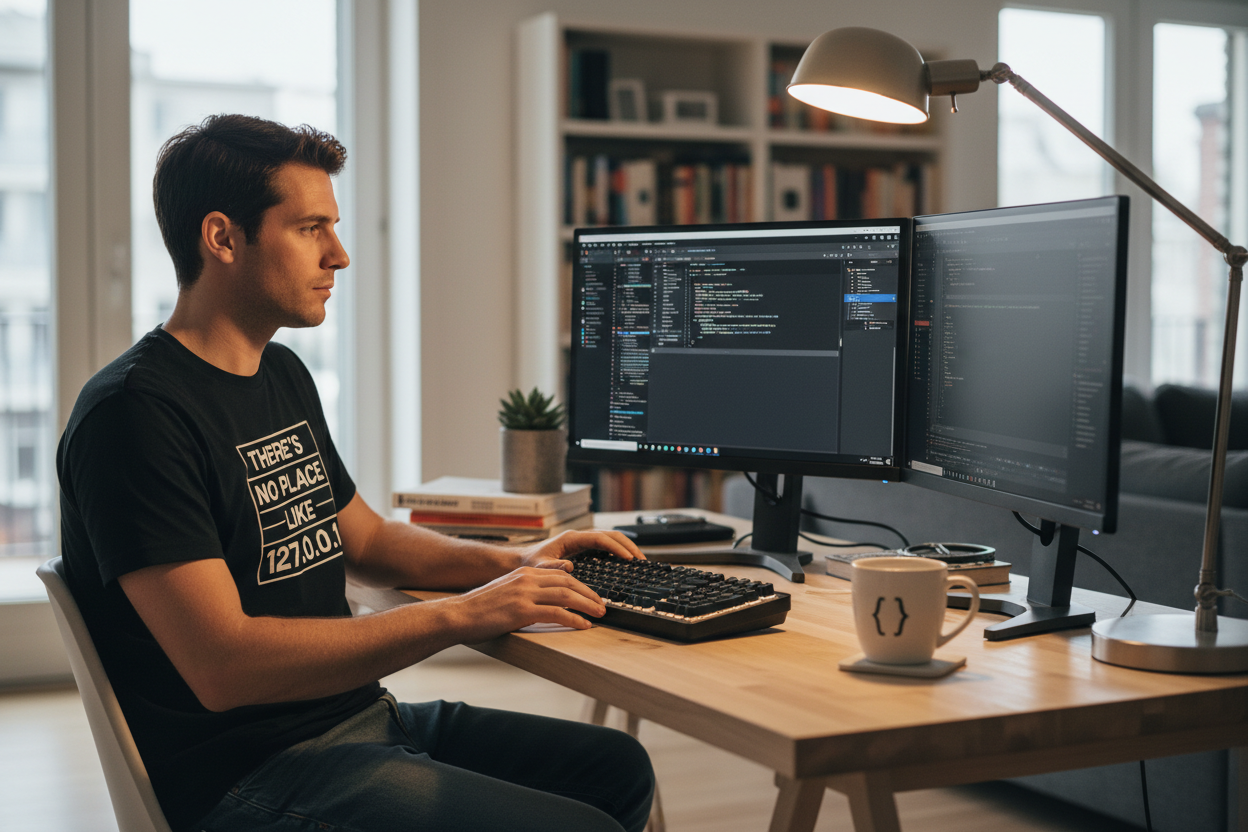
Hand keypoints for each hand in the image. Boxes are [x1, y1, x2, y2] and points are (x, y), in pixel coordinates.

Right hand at [446, 565, 607, 637]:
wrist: (457, 615)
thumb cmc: (479, 609)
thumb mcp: (506, 592)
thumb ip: (526, 592)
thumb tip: (546, 603)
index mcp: (524, 573)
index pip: (561, 574)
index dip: (581, 585)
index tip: (592, 596)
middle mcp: (527, 579)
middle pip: (568, 581)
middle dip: (589, 594)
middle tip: (602, 606)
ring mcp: (524, 594)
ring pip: (566, 595)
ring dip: (587, 605)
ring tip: (599, 615)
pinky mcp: (521, 610)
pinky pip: (556, 613)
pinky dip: (574, 619)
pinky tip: (582, 626)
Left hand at [514, 529, 645, 572]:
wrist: (523, 560)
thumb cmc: (531, 563)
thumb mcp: (539, 567)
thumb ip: (552, 567)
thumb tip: (569, 566)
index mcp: (571, 538)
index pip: (601, 539)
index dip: (616, 548)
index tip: (629, 558)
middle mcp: (579, 536)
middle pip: (611, 535)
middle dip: (628, 546)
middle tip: (642, 560)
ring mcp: (583, 541)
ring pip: (611, 539)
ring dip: (626, 547)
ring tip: (639, 560)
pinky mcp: (584, 548)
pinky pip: (606, 546)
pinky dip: (619, 551)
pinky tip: (626, 562)